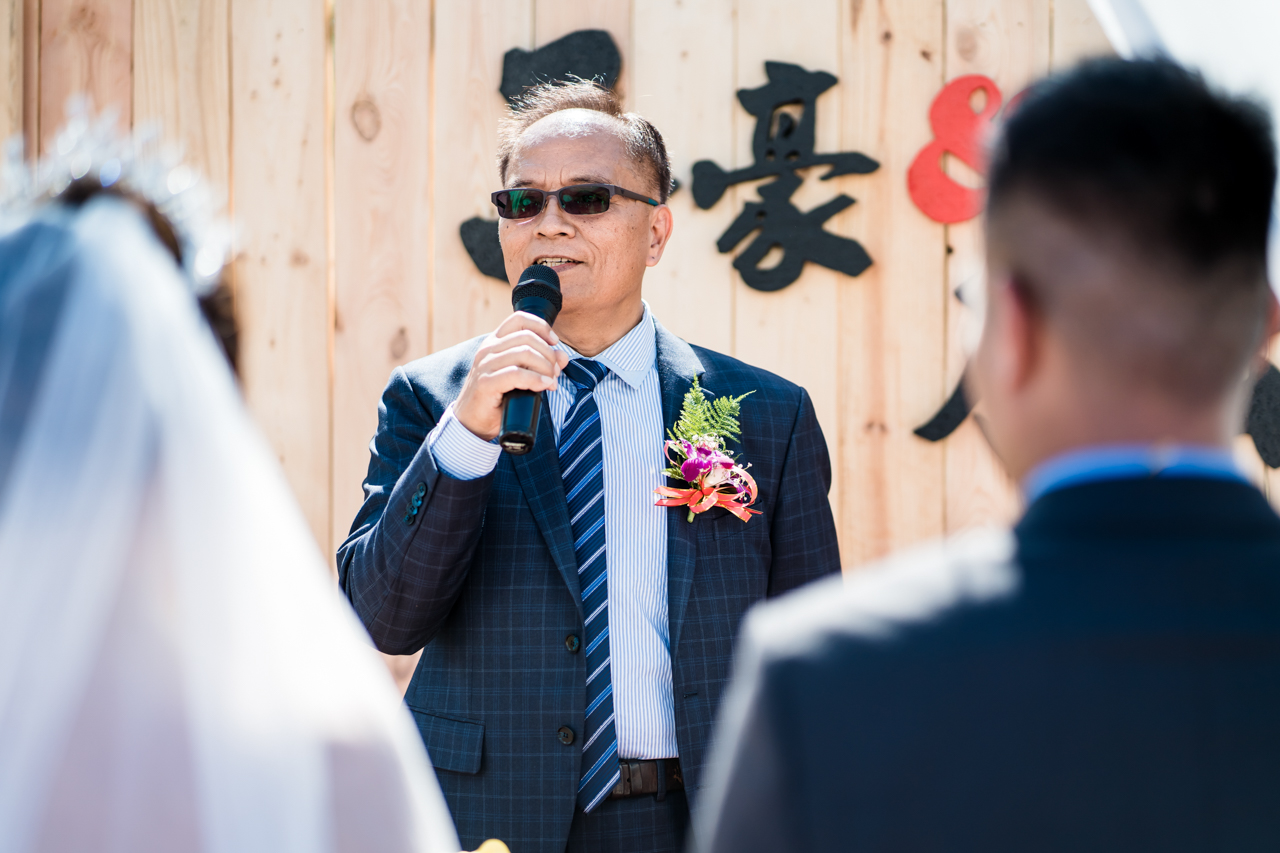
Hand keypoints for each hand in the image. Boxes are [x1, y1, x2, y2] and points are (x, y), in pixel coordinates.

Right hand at [454, 312, 569, 440]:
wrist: (473, 422)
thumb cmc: (498, 398)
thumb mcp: (521, 376)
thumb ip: (540, 363)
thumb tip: (563, 357)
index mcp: (495, 342)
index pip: (519, 319)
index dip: (541, 327)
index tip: (554, 342)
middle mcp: (488, 349)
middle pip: (527, 337)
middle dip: (548, 354)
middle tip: (556, 371)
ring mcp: (485, 365)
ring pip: (524, 353)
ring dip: (545, 367)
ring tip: (552, 381)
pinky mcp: (485, 383)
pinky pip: (516, 374)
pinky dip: (536, 379)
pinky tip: (544, 385)